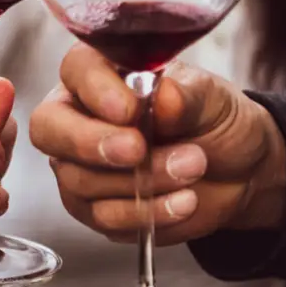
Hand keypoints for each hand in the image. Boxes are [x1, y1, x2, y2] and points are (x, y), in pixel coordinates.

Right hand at [29, 44, 285, 245]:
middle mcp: (78, 116)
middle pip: (48, 128)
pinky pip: (104, 216)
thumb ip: (187, 95)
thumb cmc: (214, 121)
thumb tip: (164, 96)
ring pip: (80, 178)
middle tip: (137, 150)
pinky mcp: (94, 207)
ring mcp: (79, 164)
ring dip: (141, 180)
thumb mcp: (213, 99)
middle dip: (90, 143)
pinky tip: (182, 200)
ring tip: (191, 167)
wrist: (238, 171)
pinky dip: (147, 212)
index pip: (77, 70)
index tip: (129, 109)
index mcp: (100, 73)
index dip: (96, 90)